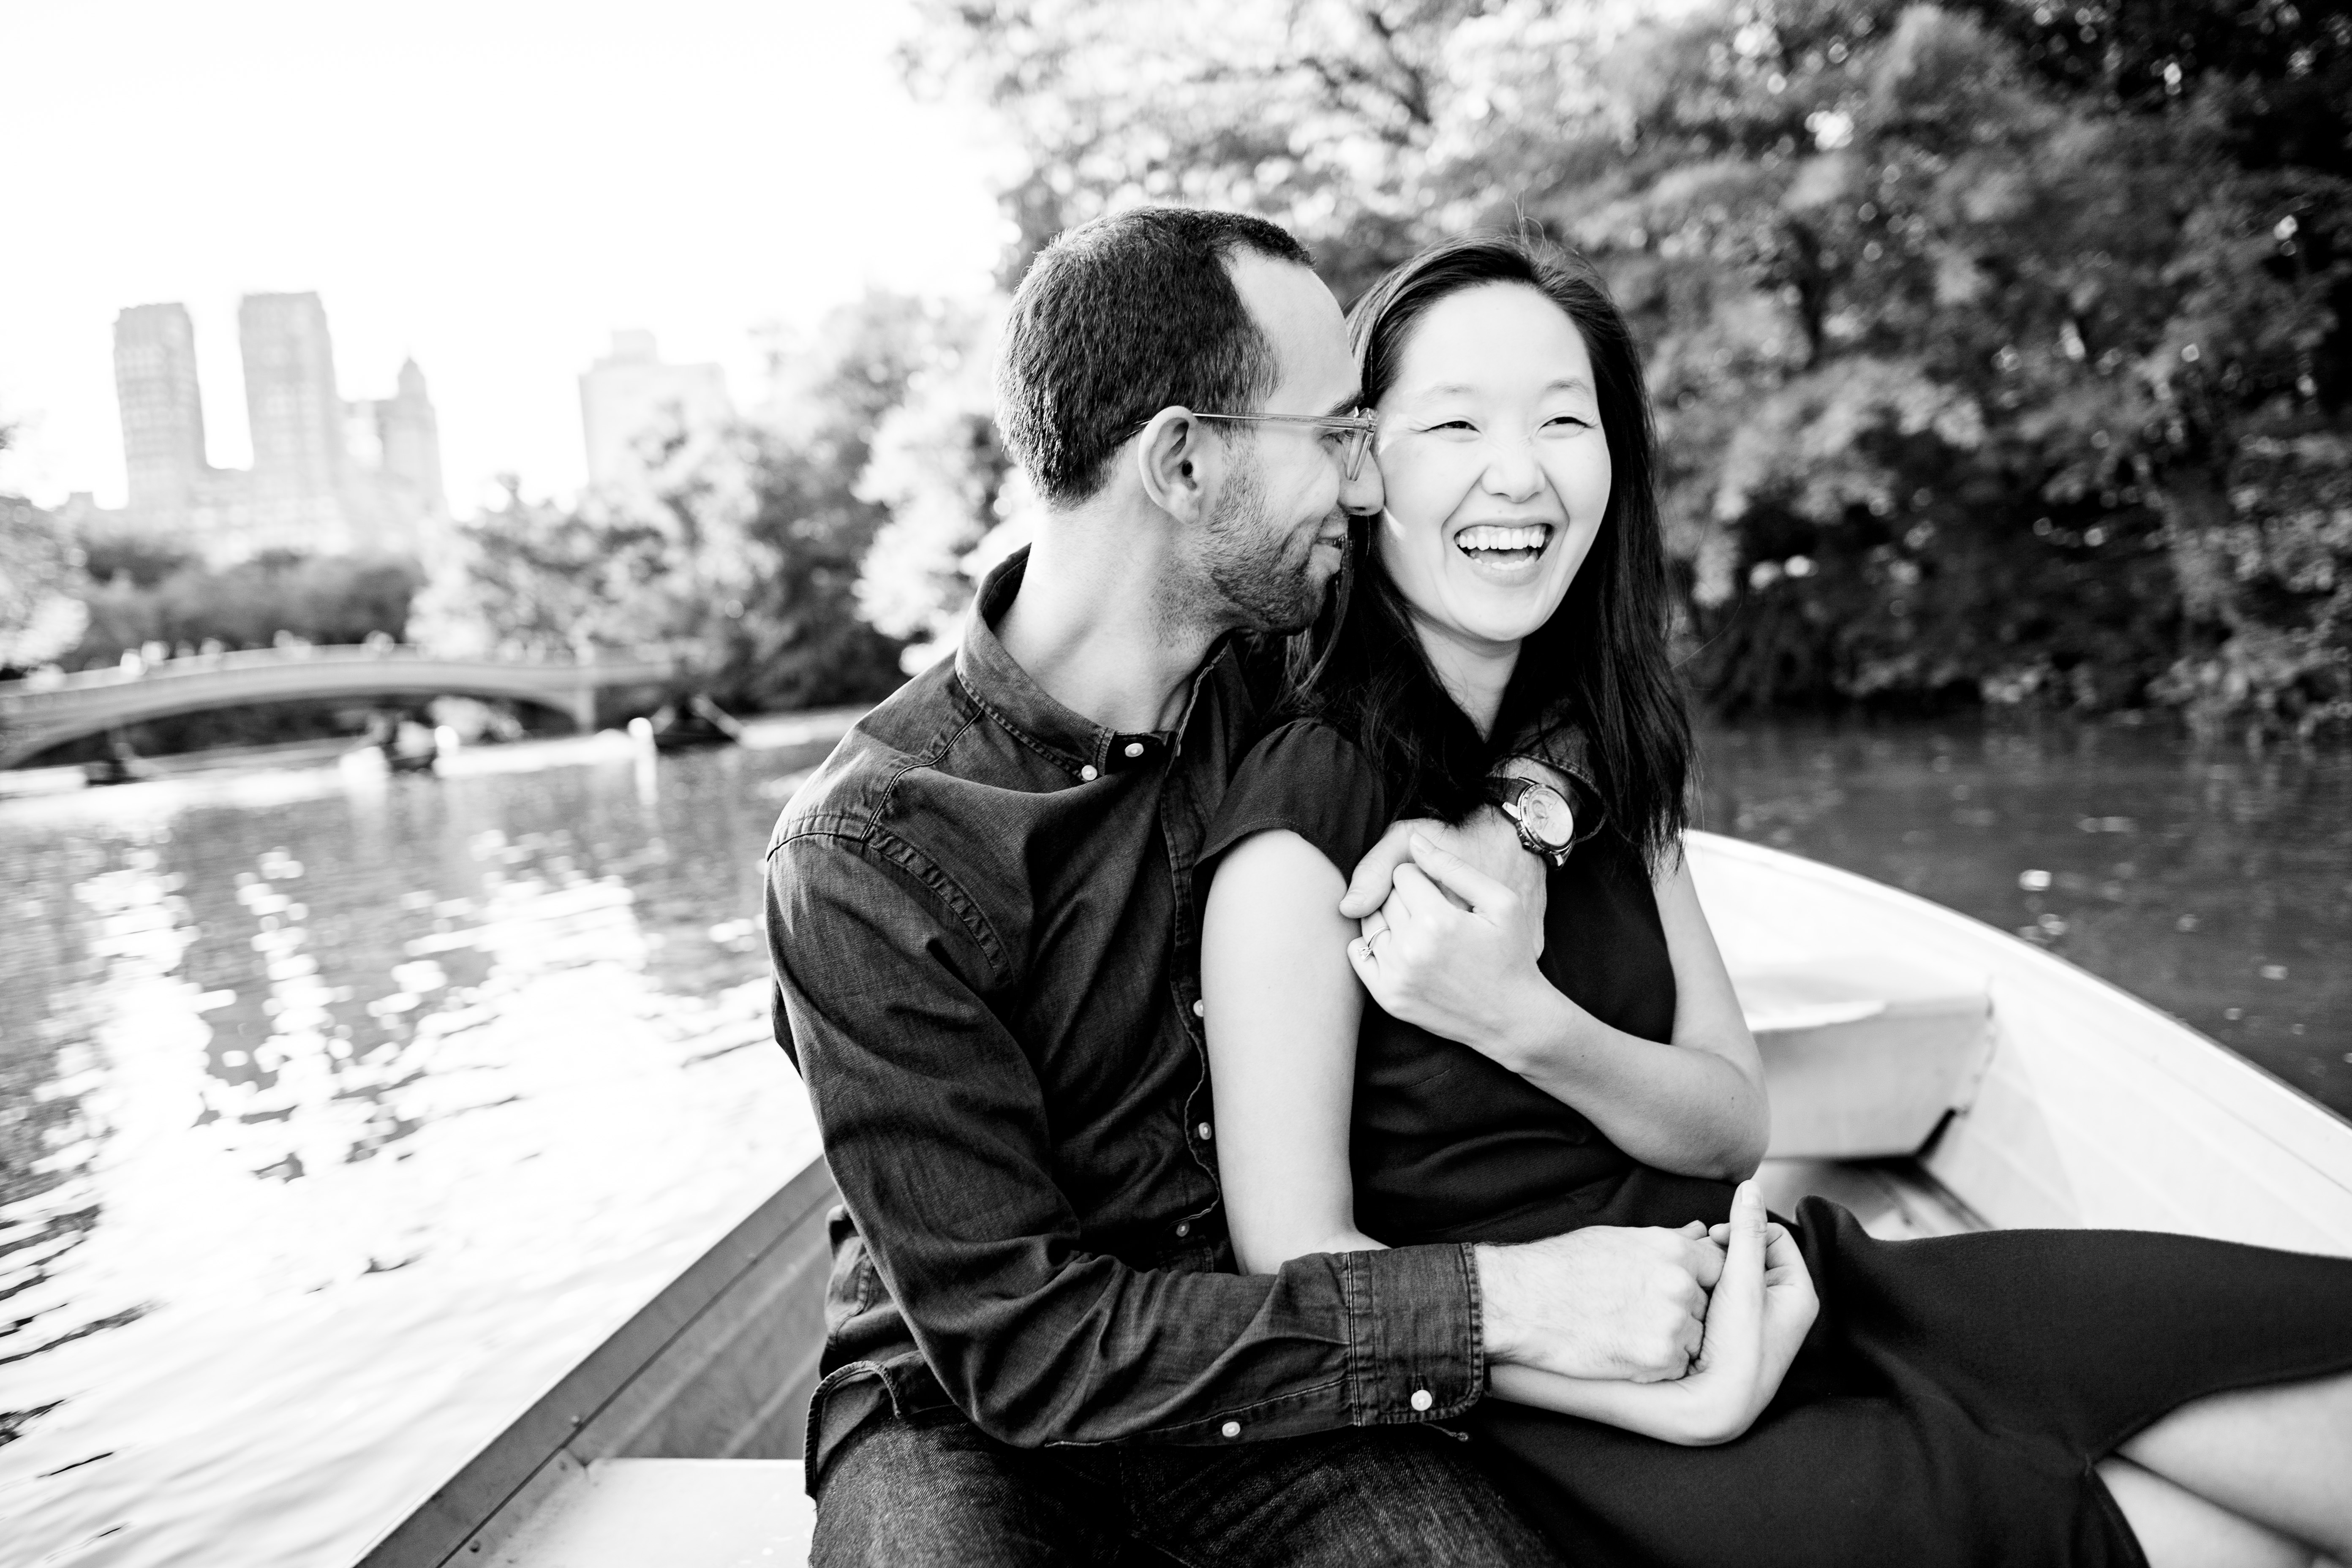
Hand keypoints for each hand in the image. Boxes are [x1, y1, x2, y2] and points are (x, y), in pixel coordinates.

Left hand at [1347, 832, 1551, 1059]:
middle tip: (1431, 910)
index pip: (1403, 873)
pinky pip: (1357, 953)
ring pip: (1369, 922)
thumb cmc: (1510, 954)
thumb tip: (1415, 842)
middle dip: (1405, 896)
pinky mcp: (1388, 998)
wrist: (1512, 1016)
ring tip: (1418, 928)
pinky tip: (1400, 946)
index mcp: (1438, 921)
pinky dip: (1372, 944)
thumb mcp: (1501, 902)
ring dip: (1388, 918)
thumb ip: (1455, 868)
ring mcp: (1396, 976)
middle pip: (1385, 897)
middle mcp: (1411, 950)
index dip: (1423, 877)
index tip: (1441, 892)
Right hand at [1476, 1221, 1727, 1382]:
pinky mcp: (1657, 1359)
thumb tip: (1700, 1232)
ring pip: (1694, 1339)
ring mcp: (1671, 1324)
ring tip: (1630, 1332)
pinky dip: (1655, 1365)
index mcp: (1673, 1250)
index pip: (1718, 1268)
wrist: (1523, 1303)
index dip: (1700, 1281)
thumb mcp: (1617, 1239)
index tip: (1679, 1291)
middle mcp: (1679, 1284)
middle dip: (1685, 1312)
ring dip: (1672, 1340)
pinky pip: (1675, 1366)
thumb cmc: (1562, 1266)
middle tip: (1643, 1314)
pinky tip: (1624, 1350)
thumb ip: (1667, 1240)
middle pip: (1707, 1307)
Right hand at [1666, 1179, 1816, 1442]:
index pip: (1771, 1235)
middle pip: (1751, 1254)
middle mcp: (1785, 1305)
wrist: (1717, 1405)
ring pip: (1733, 1273)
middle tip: (1701, 1261)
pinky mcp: (1739, 1332)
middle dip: (1723, 1252)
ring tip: (1693, 1282)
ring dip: (1712, 1271)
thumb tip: (1750, 1184)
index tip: (1713, 1239)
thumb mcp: (1742, 1282)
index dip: (1742, 1230)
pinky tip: (1690, 1300)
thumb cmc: (1738, 1346)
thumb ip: (1745, 1232)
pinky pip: (1722, 1295)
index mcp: (1800, 1291)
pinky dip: (1706, 1291)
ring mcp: (1762, 1319)